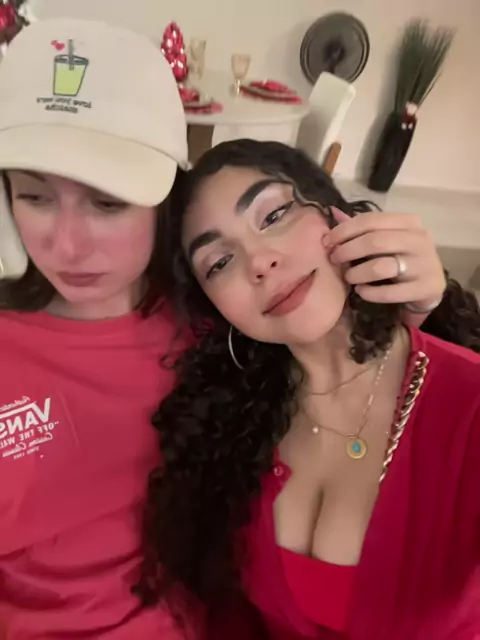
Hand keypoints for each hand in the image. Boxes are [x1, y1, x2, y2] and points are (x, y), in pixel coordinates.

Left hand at [324, 209, 445, 308]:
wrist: (431, 286)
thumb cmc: (401, 258)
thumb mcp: (387, 239)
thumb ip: (362, 228)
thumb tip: (333, 212)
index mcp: (409, 222)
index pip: (370, 220)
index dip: (344, 230)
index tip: (327, 242)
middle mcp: (419, 240)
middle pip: (374, 241)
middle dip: (347, 250)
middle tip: (334, 259)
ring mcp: (425, 264)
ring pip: (381, 266)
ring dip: (357, 273)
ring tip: (348, 277)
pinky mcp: (426, 288)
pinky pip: (390, 292)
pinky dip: (370, 293)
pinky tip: (361, 291)